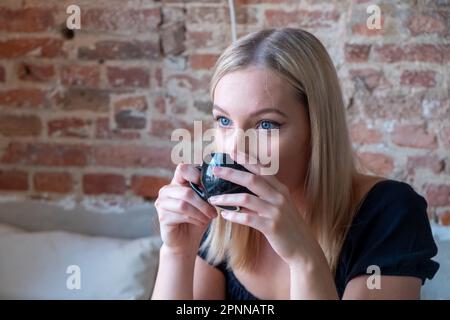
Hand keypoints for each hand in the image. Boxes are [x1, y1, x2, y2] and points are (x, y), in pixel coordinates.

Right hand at [155, 163, 217, 255]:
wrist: (185, 242)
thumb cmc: (196, 219)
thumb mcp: (204, 203)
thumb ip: (206, 192)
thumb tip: (218, 185)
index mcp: (176, 183)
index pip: (182, 168)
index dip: (195, 173)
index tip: (206, 185)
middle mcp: (166, 191)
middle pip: (186, 191)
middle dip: (203, 203)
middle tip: (214, 212)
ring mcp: (161, 203)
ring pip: (184, 204)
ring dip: (200, 212)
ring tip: (209, 217)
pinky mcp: (162, 217)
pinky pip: (182, 215)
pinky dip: (195, 219)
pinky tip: (200, 222)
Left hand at [207, 160, 321, 266]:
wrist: (303, 248)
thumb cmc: (288, 227)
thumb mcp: (278, 207)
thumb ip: (262, 198)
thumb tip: (239, 194)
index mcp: (280, 189)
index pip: (261, 169)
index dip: (246, 160)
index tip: (232, 152)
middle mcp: (279, 196)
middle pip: (252, 179)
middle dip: (231, 173)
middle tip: (215, 170)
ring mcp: (276, 211)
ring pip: (246, 199)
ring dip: (227, 198)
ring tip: (213, 199)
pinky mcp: (272, 226)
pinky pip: (248, 218)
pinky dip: (234, 216)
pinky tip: (224, 215)